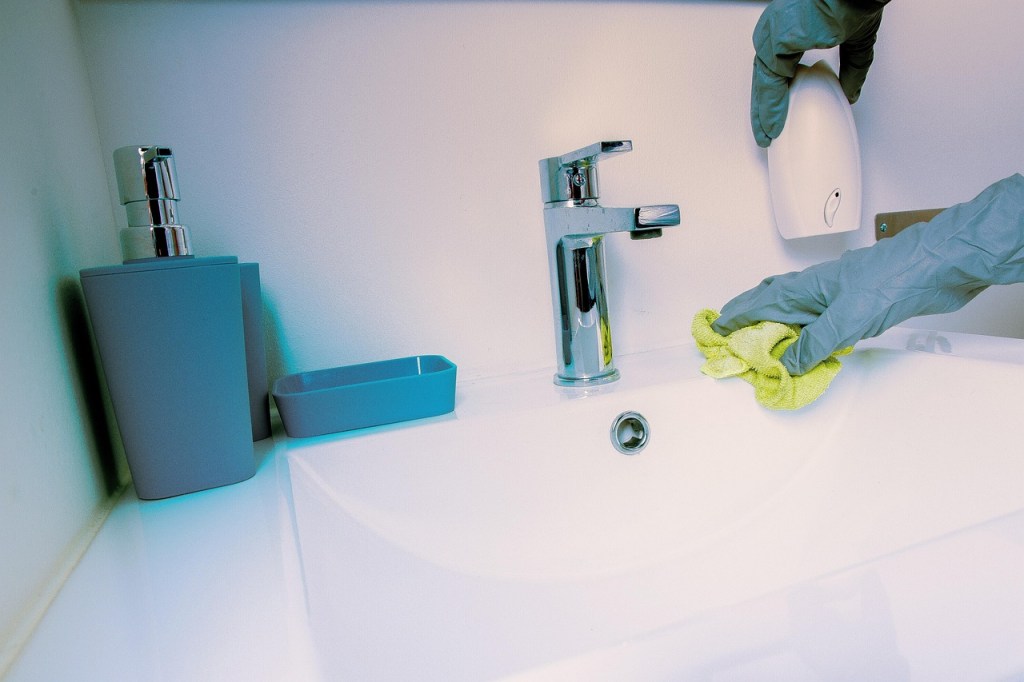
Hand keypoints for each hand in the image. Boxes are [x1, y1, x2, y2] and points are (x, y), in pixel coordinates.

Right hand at [713, 174, 1023, 373]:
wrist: (940, 266)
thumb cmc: (893, 281)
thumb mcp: (845, 320)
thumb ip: (813, 344)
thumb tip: (786, 364)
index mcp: (805, 288)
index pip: (759, 303)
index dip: (735, 317)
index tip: (714, 329)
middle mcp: (816, 289)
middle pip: (771, 301)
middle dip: (748, 315)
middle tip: (729, 330)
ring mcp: (837, 294)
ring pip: (795, 310)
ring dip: (775, 324)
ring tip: (761, 339)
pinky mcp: (858, 304)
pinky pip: (819, 319)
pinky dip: (804, 331)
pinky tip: (810, 341)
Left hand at [751, 0, 889, 146]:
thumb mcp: (856, 40)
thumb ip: (851, 68)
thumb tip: (851, 91)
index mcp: (792, 27)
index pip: (777, 66)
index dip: (777, 92)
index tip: (781, 113)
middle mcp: (777, 30)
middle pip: (765, 76)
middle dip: (765, 105)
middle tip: (768, 130)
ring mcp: (774, 36)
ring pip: (763, 81)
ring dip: (764, 110)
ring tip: (768, 134)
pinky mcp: (777, 43)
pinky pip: (770, 83)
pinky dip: (771, 106)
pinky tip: (773, 124)